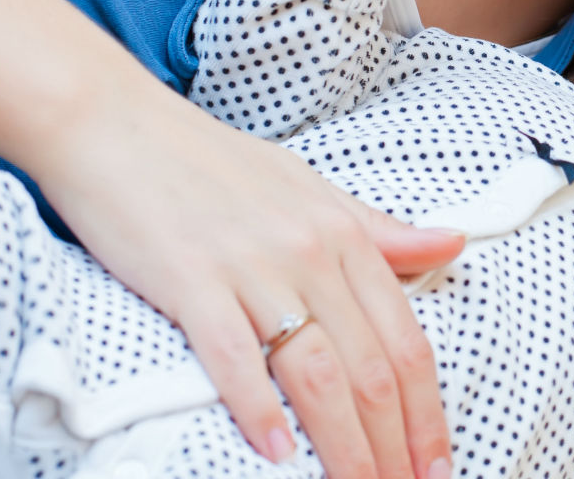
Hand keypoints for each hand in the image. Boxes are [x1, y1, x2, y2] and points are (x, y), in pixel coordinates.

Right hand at [0, 0, 464, 477]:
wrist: (122, 128)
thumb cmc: (218, 164)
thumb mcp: (312, 188)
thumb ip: (380, 229)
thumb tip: (451, 246)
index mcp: (346, 233)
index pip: (405, 336)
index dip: (427, 407)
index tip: (438, 458)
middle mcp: (311, 252)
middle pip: (370, 365)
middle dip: (396, 441)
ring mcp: (252, 267)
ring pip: (317, 372)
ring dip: (344, 444)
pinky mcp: (192, 281)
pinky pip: (234, 354)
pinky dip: (256, 407)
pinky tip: (276, 452)